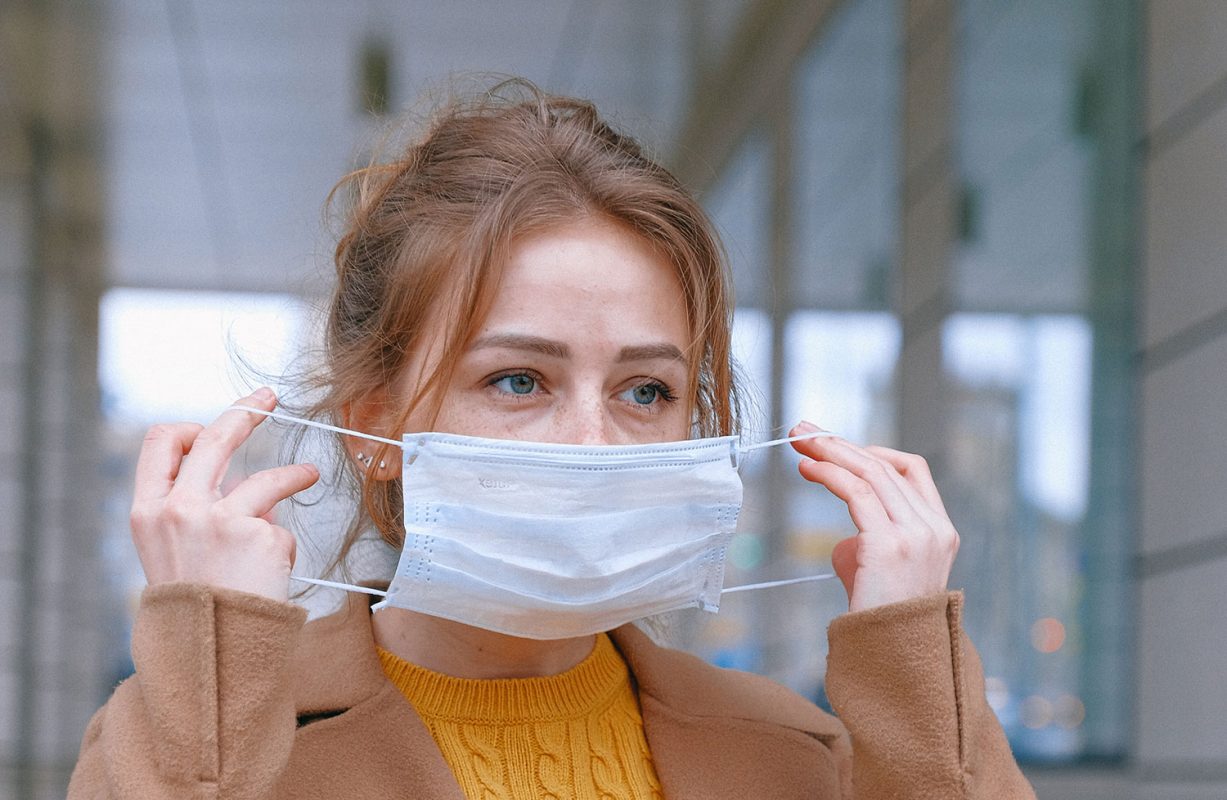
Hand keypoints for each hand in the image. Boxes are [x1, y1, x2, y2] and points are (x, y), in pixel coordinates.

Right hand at [129, 388, 319, 601]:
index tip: (216, 423)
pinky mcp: (257, 533)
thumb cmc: (194, 607)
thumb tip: (247, 489)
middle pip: (213, 438)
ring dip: (293, 475)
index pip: (160, 443)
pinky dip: (281, 547)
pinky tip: (274, 572)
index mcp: (147, 511)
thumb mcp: (175, 554)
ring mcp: (218, 518)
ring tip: (308, 474)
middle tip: (268, 399)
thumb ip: (200, 514)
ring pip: (264, 478)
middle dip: (244, 411)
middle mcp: (178, 508)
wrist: (206, 654)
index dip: (191, 428)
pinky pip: (280, 529)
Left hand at [789, 421, 958, 611]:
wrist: (893, 662)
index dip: (871, 451)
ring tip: (799, 442)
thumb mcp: (883, 573)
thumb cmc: (883, 623)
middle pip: (886, 465)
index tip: (835, 446)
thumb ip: (871, 545)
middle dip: (841, 443)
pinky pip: (856, 492)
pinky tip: (807, 469)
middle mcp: (934, 528)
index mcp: (941, 531)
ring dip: (830, 451)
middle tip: (804, 430)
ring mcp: (916, 535)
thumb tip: (846, 539)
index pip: (912, 470)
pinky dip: (828, 474)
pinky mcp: (889, 544)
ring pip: (871, 472)